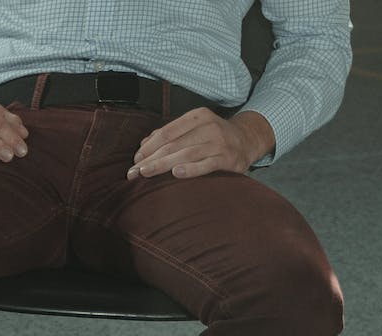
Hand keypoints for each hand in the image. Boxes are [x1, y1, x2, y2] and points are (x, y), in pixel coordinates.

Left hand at [128, 108, 274, 179]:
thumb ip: (169, 134)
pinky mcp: (229, 159)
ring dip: (163, 165)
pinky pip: (207, 165)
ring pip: (186, 154)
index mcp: (198, 117)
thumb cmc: (213, 136)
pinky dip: (192, 169)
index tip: (135, 159)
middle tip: (133, 172)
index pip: (167, 132)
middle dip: (150, 159)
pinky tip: (177, 173)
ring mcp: (220, 143)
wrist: (248, 140)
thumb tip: (144, 145)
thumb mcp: (194, 128)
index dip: (149, 146)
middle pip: (174, 144)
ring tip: (145, 173)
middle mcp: (210, 127)